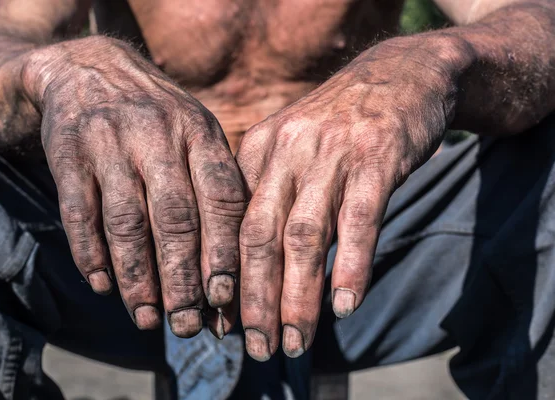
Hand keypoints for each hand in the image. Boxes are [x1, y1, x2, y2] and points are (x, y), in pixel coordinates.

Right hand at [24, 37, 244, 337]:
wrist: (88, 70)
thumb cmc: (157, 118)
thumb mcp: (196, 133)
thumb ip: (216, 188)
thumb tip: (233, 268)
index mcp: (199, 132)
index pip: (220, 198)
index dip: (224, 252)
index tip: (226, 300)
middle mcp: (157, 135)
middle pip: (175, 219)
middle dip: (182, 279)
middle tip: (188, 326)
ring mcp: (109, 142)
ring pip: (126, 222)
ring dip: (137, 277)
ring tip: (147, 319)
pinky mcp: (68, 152)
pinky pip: (79, 211)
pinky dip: (90, 252)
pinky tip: (102, 285)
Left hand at [236, 36, 464, 359]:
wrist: (402, 72)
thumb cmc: (343, 122)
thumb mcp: (295, 146)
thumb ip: (273, 192)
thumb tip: (255, 261)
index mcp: (260, 150)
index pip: (232, 225)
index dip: (227, 278)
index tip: (226, 323)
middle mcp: (288, 151)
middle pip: (259, 236)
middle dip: (255, 298)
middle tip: (255, 347)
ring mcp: (333, 153)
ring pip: (305, 235)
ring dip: (298, 295)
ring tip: (295, 340)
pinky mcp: (378, 157)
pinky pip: (359, 221)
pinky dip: (350, 266)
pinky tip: (345, 305)